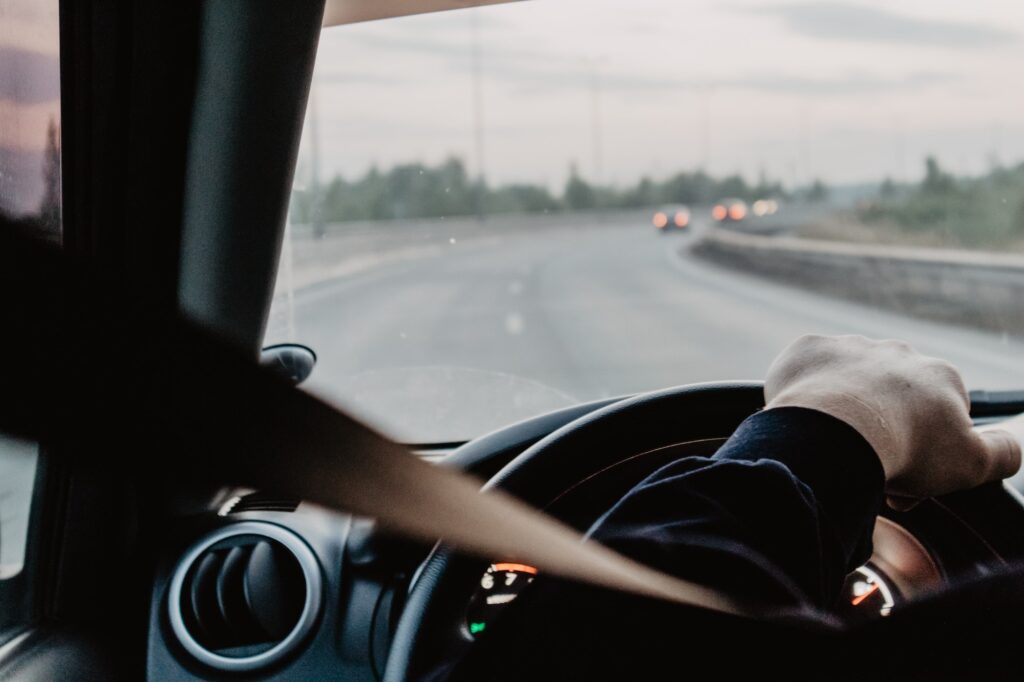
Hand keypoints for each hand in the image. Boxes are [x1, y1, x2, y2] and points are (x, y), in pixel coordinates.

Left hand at [764, 334, 1020, 508]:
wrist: (832, 432)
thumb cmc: (905, 449)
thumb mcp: (973, 463)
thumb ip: (1004, 452)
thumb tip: (1013, 444)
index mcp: (941, 375)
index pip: (939, 417)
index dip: (924, 454)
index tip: (904, 481)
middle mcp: (897, 352)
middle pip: (892, 401)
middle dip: (884, 435)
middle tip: (866, 470)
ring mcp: (850, 346)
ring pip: (849, 386)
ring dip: (844, 415)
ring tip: (833, 449)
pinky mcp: (808, 349)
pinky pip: (807, 372)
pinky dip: (805, 395)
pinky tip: (805, 421)